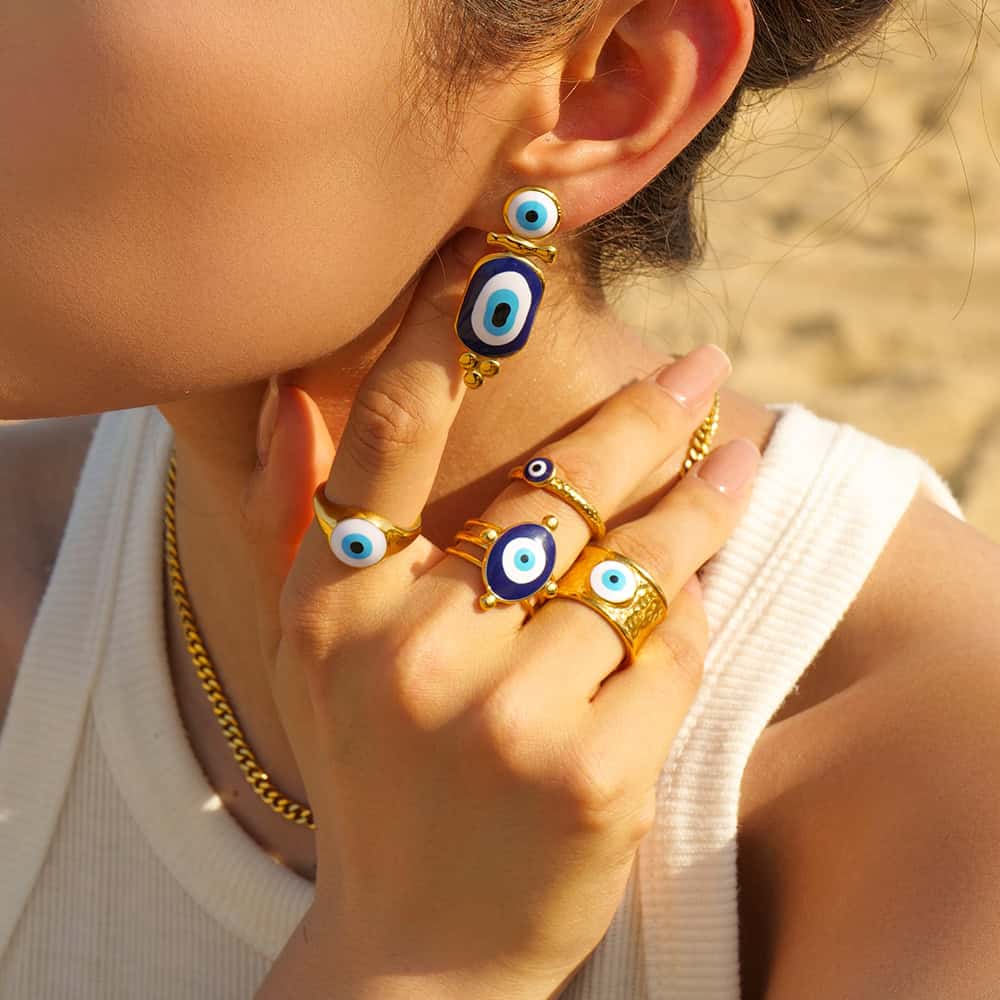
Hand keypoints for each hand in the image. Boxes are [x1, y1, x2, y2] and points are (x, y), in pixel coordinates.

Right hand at [244, 234, 757, 998]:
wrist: (418, 943)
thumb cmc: (373, 777)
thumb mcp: (311, 656)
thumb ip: (295, 522)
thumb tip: (291, 391)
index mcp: (336, 607)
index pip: (395, 433)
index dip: (446, 329)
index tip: (500, 259)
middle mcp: (411, 649)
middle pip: (553, 491)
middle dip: (642, 418)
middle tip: (701, 371)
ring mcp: (504, 716)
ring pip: (634, 568)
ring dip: (697, 508)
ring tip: (735, 462)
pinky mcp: (591, 777)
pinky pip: (672, 655)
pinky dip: (691, 623)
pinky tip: (696, 604)